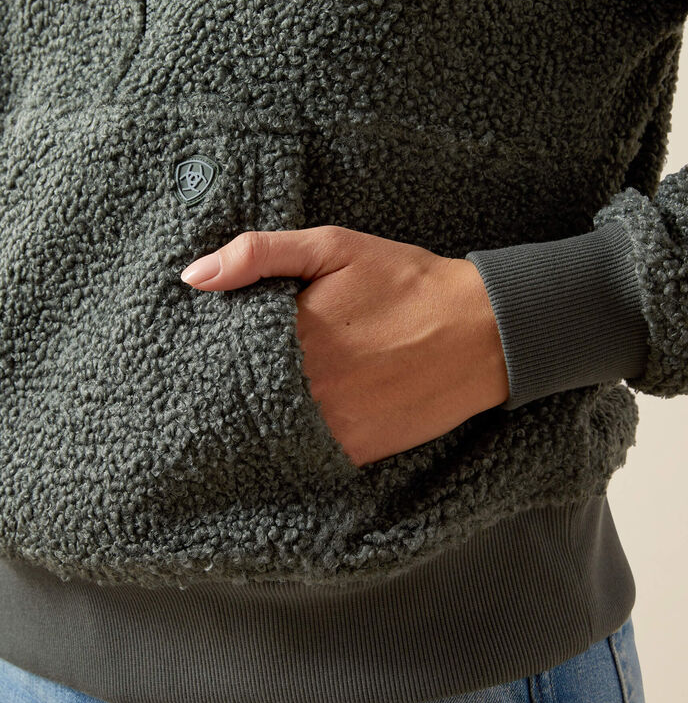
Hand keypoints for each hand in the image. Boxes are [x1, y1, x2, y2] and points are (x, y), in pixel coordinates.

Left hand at [180, 225, 509, 466]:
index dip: (211, 350)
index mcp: (291, 334)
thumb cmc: (407, 284)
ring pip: (267, 431)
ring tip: (254, 402)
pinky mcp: (357, 452)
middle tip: (221, 380)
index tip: (202, 348)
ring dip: (256, 419)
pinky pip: (305, 455)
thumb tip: (193, 276)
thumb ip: (260, 254)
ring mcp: (331, 426)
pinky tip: (301, 420)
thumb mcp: (334, 247)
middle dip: (228, 387)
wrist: (480, 331)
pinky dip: (293, 443)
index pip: (221, 352)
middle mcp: (305, 388)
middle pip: (239, 396)